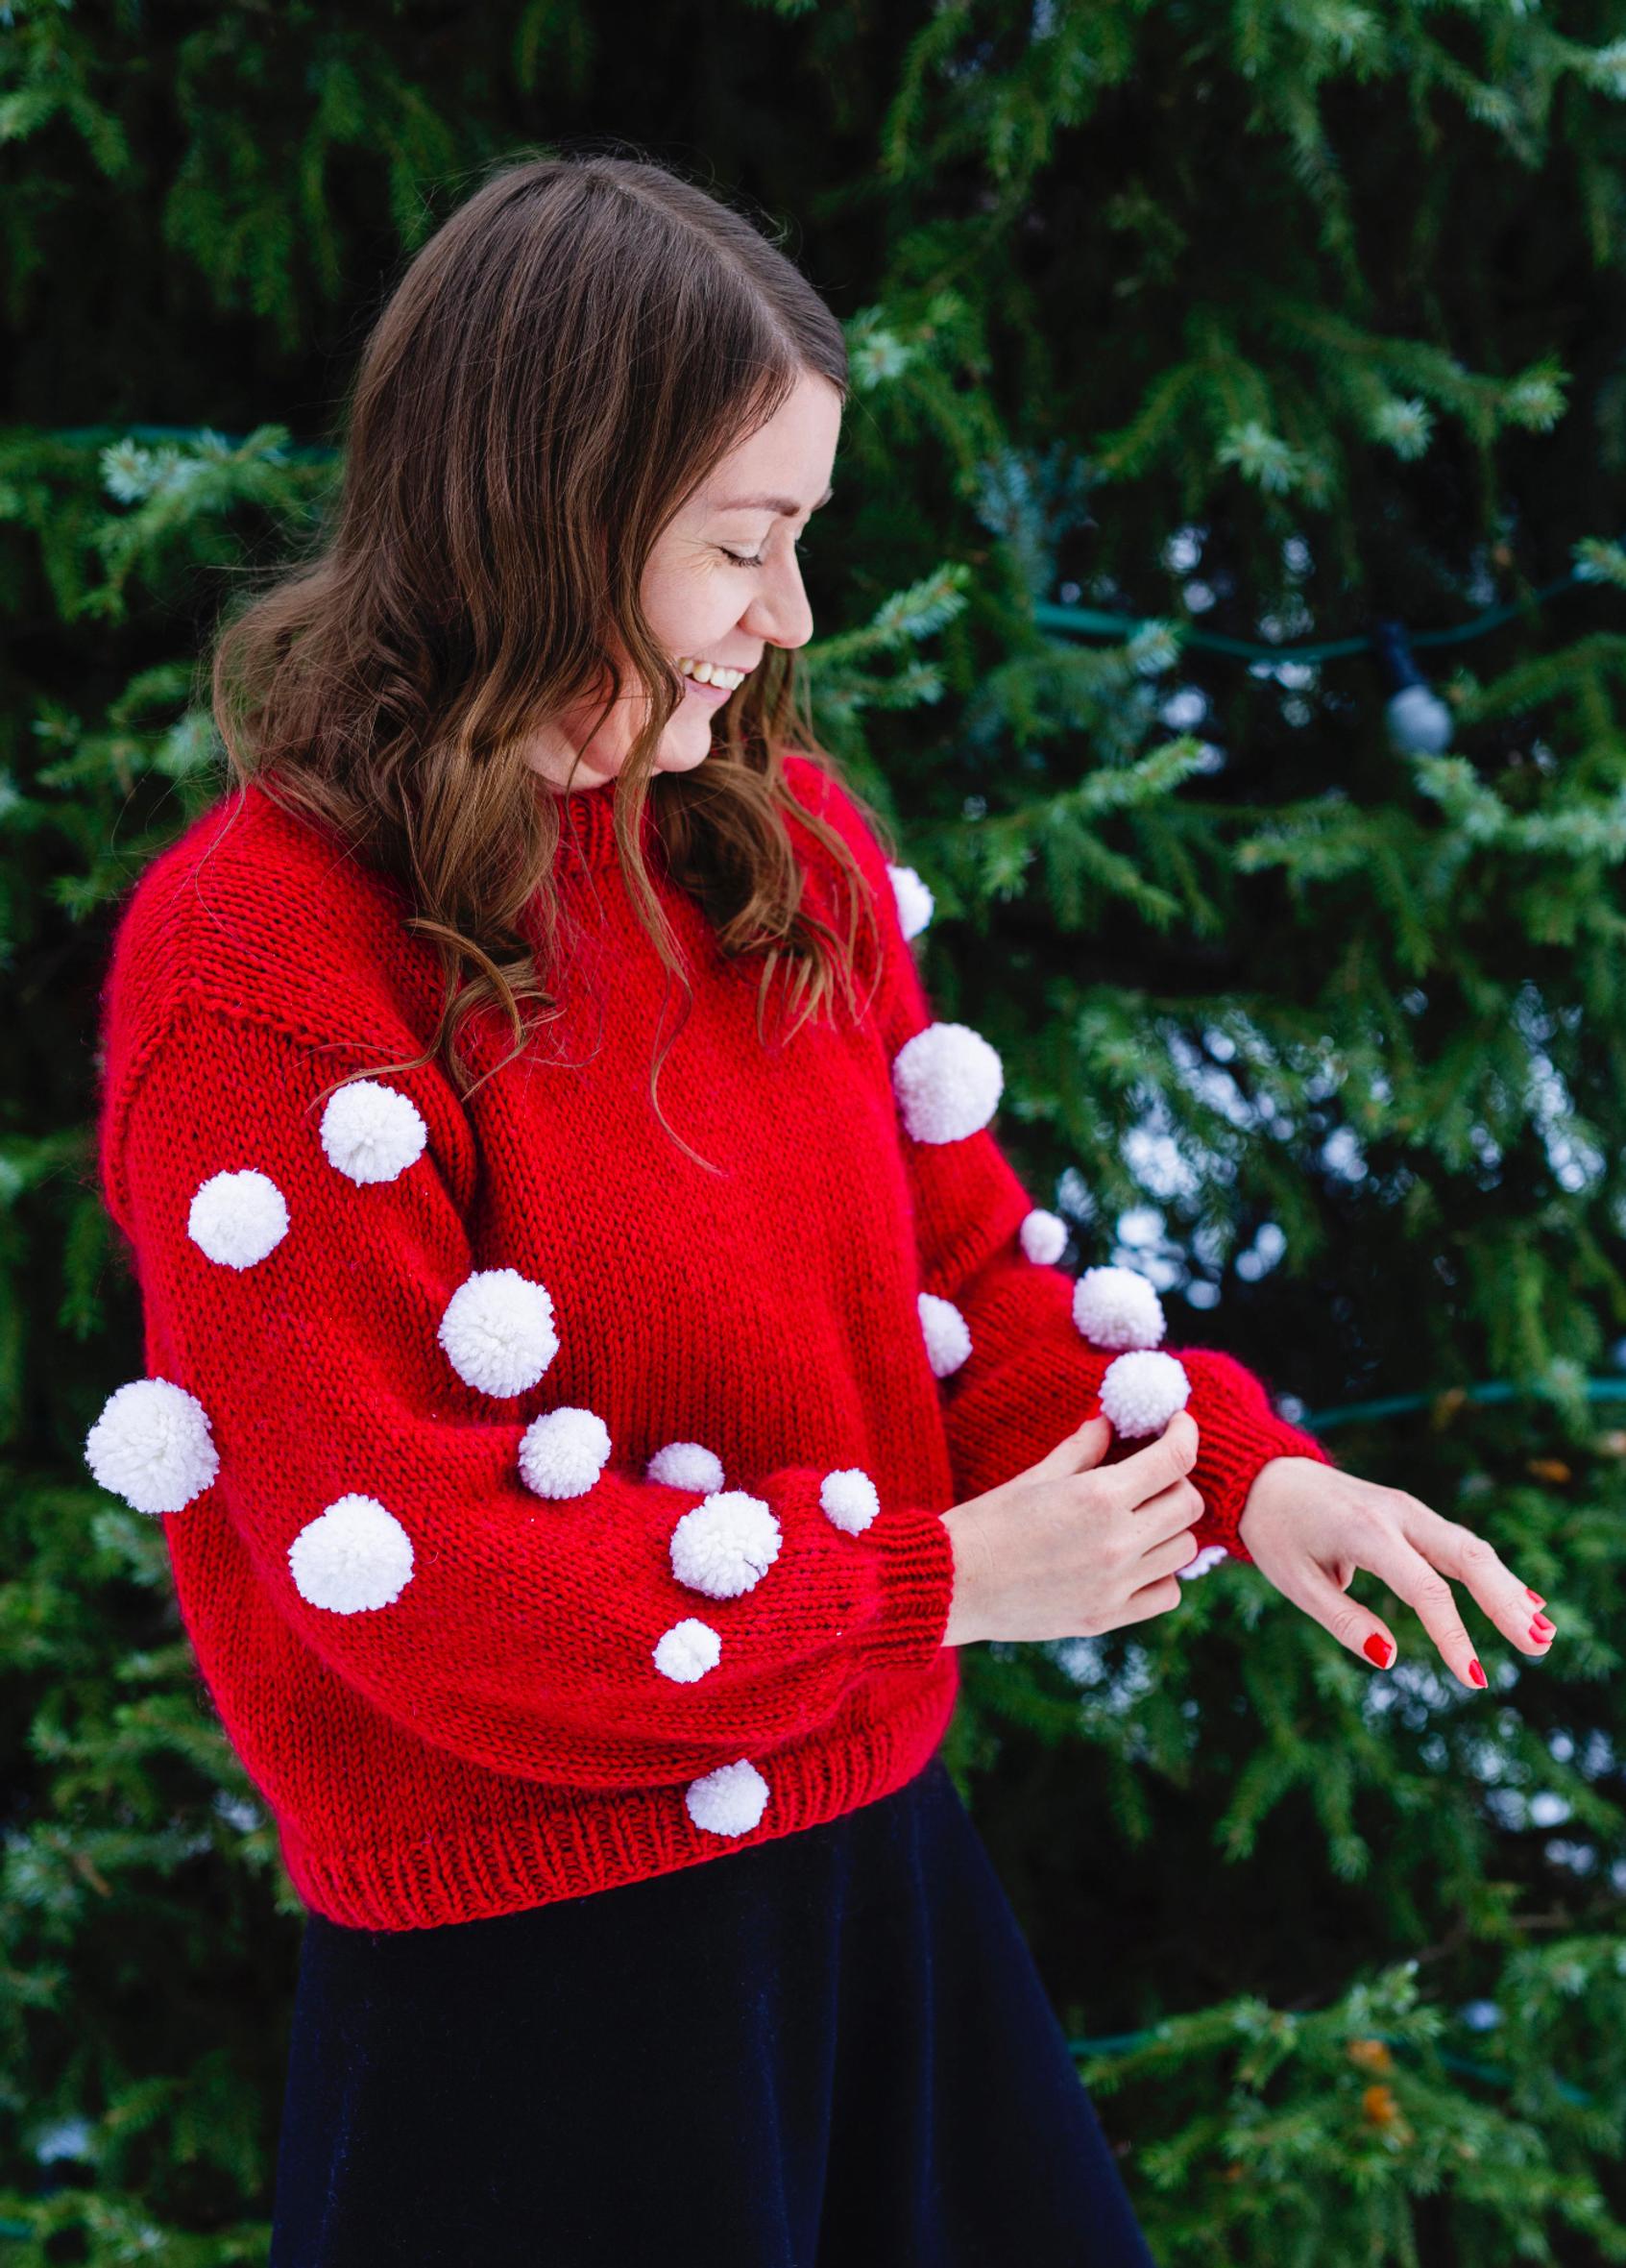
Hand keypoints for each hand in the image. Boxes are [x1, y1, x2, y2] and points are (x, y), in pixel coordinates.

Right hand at [940, 1408, 1204, 1646]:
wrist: (953, 1584)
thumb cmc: (987, 1523)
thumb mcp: (1035, 1476)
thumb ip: (1082, 1449)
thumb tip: (1108, 1422)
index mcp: (1098, 1497)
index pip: (1173, 1460)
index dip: (1185, 1434)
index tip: (1179, 1425)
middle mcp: (1117, 1542)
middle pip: (1189, 1505)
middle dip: (1177, 1480)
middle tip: (1155, 1473)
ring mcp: (1116, 1585)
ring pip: (1185, 1550)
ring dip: (1171, 1527)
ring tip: (1143, 1518)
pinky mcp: (1107, 1617)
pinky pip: (1166, 1593)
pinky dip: (1161, 1574)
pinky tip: (1136, 1561)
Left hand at [1237, 1455, 1554, 1690]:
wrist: (1267, 1476)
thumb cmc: (1277, 1533)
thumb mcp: (1295, 1581)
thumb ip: (1343, 1620)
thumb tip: (1391, 1658)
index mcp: (1364, 1530)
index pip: (1424, 1588)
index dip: (1454, 1635)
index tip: (1474, 1679)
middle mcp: (1396, 1513)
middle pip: (1467, 1556)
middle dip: (1506, 1603)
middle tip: (1540, 1647)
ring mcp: (1408, 1509)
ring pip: (1471, 1547)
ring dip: (1509, 1589)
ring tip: (1544, 1634)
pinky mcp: (1412, 1514)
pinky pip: (1458, 1543)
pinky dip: (1492, 1573)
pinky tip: (1523, 1601)